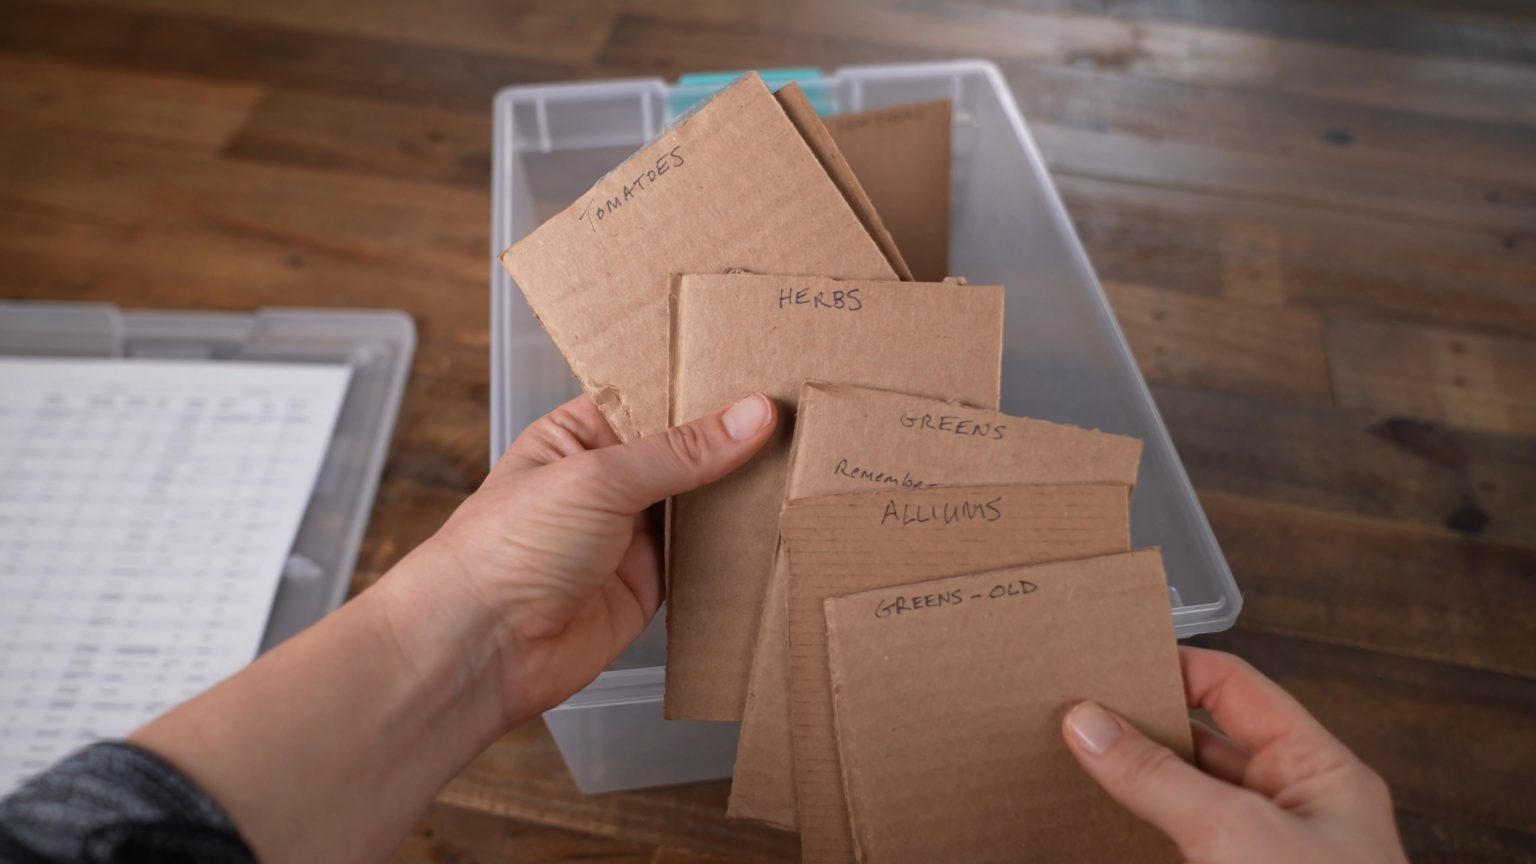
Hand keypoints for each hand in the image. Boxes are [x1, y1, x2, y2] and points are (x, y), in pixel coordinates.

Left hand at [421, 392, 775, 725]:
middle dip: (734, 438)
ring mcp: (631, 532)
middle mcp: (609, 479)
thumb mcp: (599, 477)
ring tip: (806, 459)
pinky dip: (736, 547)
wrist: (482, 645)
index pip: (655, 395)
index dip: (705, 383)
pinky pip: (706, 558)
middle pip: (686, 450)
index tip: (765, 366)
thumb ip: (682, 450)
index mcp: (582, 433)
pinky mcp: (651, 583)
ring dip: (740, 491)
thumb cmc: (508, 546)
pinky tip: (778, 523)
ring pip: (702, 503)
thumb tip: (753, 414)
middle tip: (802, 410)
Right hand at [1061, 647, 1408, 863]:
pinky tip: (1088, 824)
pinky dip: (1129, 833)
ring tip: (1068, 759)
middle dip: (1140, 724)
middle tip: (1074, 706)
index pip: (1236, 688)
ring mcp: (1258, 858)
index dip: (1172, 666)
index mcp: (1319, 772)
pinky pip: (1170, 847)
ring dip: (1128, 781)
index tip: (1105, 659)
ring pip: (1180, 800)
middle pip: (1202, 743)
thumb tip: (1089, 722)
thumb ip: (1156, 775)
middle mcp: (1290, 810)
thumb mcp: (1233, 833)